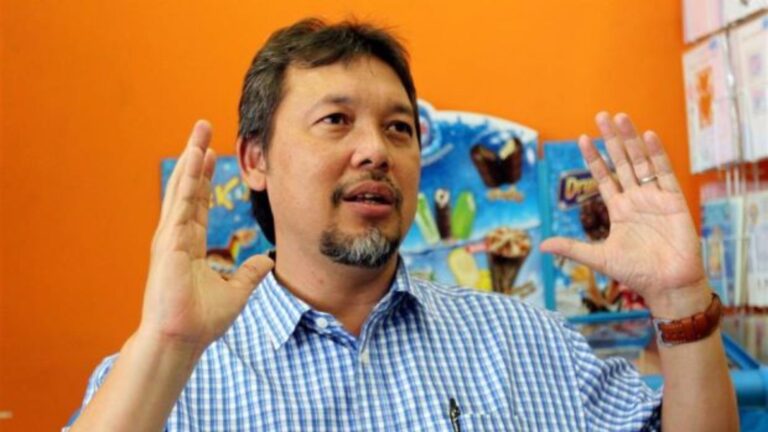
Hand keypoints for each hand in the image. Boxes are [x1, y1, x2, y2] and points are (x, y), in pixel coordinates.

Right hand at [140, 120, 272, 352]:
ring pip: (183, 188)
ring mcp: (170, 236)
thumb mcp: (236, 291)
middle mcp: (178, 236)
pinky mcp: (168, 241)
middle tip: (203, 128)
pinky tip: (193, 158)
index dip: (206, 178)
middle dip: (196, 157)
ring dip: (191, 158)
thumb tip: (266, 260)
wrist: (181, 339)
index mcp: (190, 245)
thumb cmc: (201, 320)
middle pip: (189, 188)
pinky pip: (181, 203)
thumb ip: (249, 273)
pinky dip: (187, 179)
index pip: (199, 203)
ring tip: (198, 131)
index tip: (212, 154)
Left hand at [540, 112, 709, 316]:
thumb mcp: (598, 258)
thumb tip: (542, 246)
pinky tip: (646, 135)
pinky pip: (664, 172)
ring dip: (631, 140)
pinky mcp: (674, 201)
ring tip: (621, 117)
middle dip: (611, 139)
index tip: (582, 138)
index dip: (594, 158)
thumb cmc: (636, 274)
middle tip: (602, 115)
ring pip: (641, 161)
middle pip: (622, 162)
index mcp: (619, 209)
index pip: (604, 177)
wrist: (667, 286)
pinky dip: (657, 153)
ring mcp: (655, 198)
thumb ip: (571, 248)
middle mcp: (636, 199)